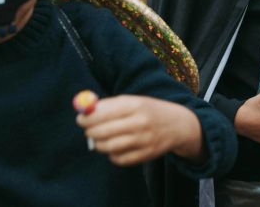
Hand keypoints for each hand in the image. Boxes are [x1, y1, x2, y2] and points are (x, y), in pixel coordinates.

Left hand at [76, 95, 203, 166]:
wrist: (178, 124)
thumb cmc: (149, 110)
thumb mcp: (133, 101)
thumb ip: (110, 105)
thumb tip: (85, 110)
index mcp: (135, 105)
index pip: (102, 113)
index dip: (87, 118)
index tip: (81, 120)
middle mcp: (140, 122)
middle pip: (103, 131)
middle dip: (90, 132)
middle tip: (88, 132)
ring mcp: (144, 140)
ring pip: (109, 147)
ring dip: (99, 145)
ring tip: (100, 140)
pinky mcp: (147, 154)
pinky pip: (120, 159)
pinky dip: (112, 155)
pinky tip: (115, 148)